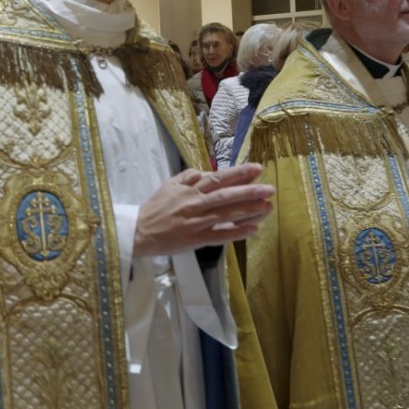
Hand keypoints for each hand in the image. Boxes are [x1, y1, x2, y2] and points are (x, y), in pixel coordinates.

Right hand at [133, 162, 273, 258]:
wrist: (139, 231)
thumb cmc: (156, 207)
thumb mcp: (169, 185)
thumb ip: (188, 176)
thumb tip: (204, 171)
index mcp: (190, 189)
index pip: (218, 178)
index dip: (238, 173)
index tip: (257, 169)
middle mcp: (195, 203)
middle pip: (226, 195)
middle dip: (249, 191)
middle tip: (269, 188)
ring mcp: (196, 222)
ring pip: (225, 214)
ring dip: (248, 210)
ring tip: (267, 206)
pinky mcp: (195, 239)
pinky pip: (218, 235)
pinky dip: (235, 232)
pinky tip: (252, 229)